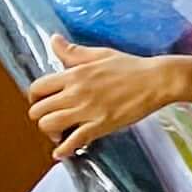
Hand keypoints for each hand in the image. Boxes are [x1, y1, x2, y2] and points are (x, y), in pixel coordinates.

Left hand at [26, 47, 182, 155]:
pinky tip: (62, 152)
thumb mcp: (100, 54)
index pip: (37, 88)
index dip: (34, 97)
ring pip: (49, 126)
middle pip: (38, 110)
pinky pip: (73, 142)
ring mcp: (87, 110)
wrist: (158, 80)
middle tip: (52, 117)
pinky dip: (63, 150)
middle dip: (41, 116)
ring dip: (49, 132)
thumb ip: (72, 51)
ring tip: (59, 132)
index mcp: (74, 74)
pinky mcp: (100, 125)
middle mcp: (76, 93)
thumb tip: (53, 40)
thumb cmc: (131, 66)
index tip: (42, 101)